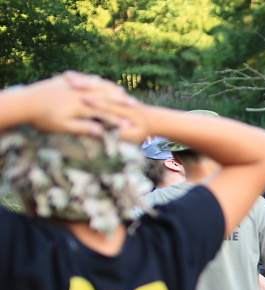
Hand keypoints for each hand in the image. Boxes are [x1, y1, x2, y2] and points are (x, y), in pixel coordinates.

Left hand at [22, 72, 138, 137]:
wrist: (25, 101)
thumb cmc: (43, 118)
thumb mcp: (63, 127)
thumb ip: (83, 128)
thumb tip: (101, 132)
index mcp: (81, 105)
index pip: (106, 111)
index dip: (120, 118)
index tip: (132, 124)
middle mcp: (80, 92)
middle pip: (106, 95)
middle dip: (122, 100)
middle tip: (136, 104)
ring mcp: (74, 85)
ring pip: (98, 85)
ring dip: (112, 89)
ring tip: (124, 93)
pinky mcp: (67, 80)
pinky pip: (86, 78)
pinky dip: (97, 81)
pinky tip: (101, 81)